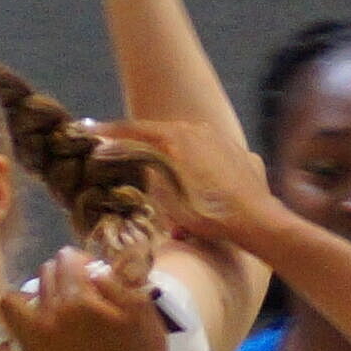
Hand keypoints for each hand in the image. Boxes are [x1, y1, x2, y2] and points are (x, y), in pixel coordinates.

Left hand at [0, 245, 172, 350]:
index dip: (81, 262)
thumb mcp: (143, 309)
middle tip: (75, 293)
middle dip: (59, 277)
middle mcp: (51, 316)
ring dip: (26, 300)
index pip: (67, 259)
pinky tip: (15, 346)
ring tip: (44, 309)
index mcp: (79, 298)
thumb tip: (93, 269)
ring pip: (11, 304)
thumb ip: (116, 281)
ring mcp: (35, 345)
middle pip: (43, 276)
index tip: (92, 274)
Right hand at [81, 109, 269, 238]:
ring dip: (171, 153)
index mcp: (178, 136)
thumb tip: (115, 153)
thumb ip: (143, 170)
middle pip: (162, 133)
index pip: (137, 129)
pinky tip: (197, 178)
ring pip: (188, 142)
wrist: (259, 222)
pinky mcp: (242, 154)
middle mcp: (200, 129)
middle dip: (142, 143)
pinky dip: (197, 162)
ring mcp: (224, 140)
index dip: (112, 131)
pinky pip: (210, 153)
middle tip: (122, 151)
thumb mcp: (167, 198)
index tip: (92, 130)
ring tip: (160, 168)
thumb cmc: (210, 214)